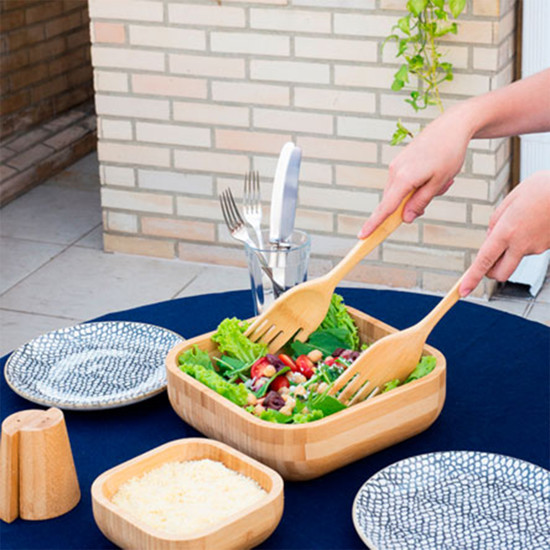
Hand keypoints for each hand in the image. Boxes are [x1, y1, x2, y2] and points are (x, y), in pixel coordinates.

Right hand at [359, 105, 474, 237]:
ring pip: (400, 192)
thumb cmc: (449, 153)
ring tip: (441, 179)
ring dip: (417, 193)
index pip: (386, 207)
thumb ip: (420, 202)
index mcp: (404, 178)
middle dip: (411, 205)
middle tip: (437, 191)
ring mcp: (396, 165)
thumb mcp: (438, 183)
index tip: (363, 235)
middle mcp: (395, 171)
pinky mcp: (399, 161)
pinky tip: (434, 173)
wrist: (451, 126)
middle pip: (393, 202)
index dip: (374, 223)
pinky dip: (416, 184)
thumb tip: (406, 219)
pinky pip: (403, 182)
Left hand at [460, 171, 549, 295]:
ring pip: (515, 256)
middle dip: (491, 272)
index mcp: (506, 232)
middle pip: (500, 273)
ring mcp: (536, 248)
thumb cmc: (542, 189)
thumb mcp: (510, 200)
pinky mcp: (547, 247)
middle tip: (487, 262)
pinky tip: (532, 220)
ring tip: (522, 219)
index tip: (463, 290)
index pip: (484, 261)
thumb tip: (490, 238)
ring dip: (511, 246)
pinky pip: (529, 247)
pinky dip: (524, 239)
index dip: (472, 277)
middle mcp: (521, 245)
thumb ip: (495, 222)